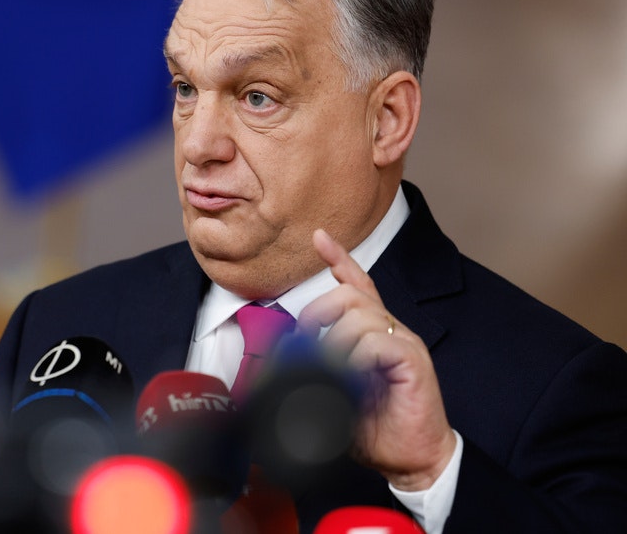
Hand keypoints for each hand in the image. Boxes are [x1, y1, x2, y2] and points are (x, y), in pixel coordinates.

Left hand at [296, 229, 456, 490]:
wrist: (414, 460)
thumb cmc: (377, 430)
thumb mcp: (335, 397)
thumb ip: (316, 377)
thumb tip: (284, 374)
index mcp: (372, 334)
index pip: (358, 285)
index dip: (339, 259)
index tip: (319, 238)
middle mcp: (389, 331)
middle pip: (351, 294)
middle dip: (318, 309)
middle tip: (305, 337)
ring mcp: (403, 343)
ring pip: (360, 316)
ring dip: (334, 342)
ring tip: (330, 372)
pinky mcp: (413, 361)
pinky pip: (378, 342)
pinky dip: (356, 358)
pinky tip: (351, 378)